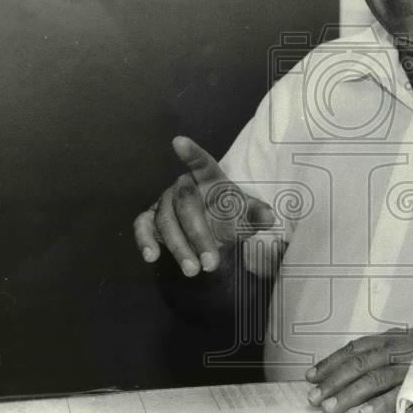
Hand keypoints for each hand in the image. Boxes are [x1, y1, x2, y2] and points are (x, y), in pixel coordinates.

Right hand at [133, 136, 276, 276]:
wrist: (215, 233)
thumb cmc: (230, 217)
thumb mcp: (247, 217)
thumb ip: (257, 215)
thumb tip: (270, 217)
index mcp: (209, 178)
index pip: (201, 163)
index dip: (191, 153)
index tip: (178, 141)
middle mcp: (184, 186)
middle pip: (186, 204)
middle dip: (198, 235)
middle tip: (211, 263)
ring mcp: (165, 202)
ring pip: (166, 221)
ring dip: (179, 247)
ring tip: (193, 270)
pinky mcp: (150, 219)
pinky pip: (142, 226)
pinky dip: (144, 240)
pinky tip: (151, 256)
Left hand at [305, 327, 412, 412]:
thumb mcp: (410, 340)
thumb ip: (385, 348)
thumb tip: (350, 362)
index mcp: (393, 338)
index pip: (355, 348)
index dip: (331, 361)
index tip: (311, 376)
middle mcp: (399, 349)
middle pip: (360, 363)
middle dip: (333, 380)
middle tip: (314, 398)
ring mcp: (411, 365)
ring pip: (374, 378)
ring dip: (350, 394)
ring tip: (331, 409)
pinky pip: (400, 393)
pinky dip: (381, 405)